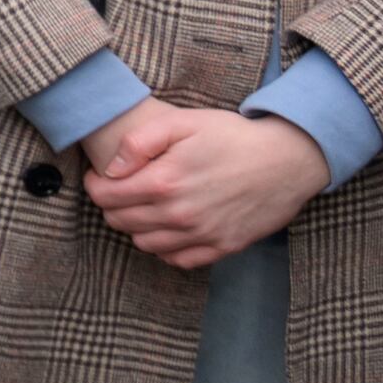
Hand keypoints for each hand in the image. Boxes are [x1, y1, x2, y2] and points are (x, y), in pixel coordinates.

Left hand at [81, 103, 329, 270]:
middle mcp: (179, 215)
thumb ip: (139, 142)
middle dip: (112, 205)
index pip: (104, 198)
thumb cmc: (233, 136)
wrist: (288, 160)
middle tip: (122, 190)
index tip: (100, 177)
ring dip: (136, 227)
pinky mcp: (222, 247)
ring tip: (146, 206)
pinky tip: (170, 226)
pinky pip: (177, 260)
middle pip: (120, 222)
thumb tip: (111, 168)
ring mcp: (202, 235)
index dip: (94, 186)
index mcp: (164, 182)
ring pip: (144, 244)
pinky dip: (166, 247)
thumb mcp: (183, 122)